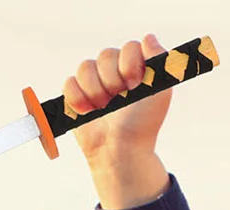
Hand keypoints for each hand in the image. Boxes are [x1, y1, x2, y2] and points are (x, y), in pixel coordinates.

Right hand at [63, 35, 170, 208]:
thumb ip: (159, 61)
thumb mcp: (160, 92)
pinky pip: (69, 83)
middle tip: (118, 102)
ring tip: (102, 109)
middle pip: (106, 55)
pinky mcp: (76, 96)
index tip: (134, 84)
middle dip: (111, 81)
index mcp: (136, 68)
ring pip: (85, 67)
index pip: (129, 47)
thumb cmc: (142, 125)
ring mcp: (95, 83)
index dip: (129, 64)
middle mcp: (115, 72)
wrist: (119, 151)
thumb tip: (148, 37)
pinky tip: (87, 112)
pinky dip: (77, 98)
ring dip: (94, 91)